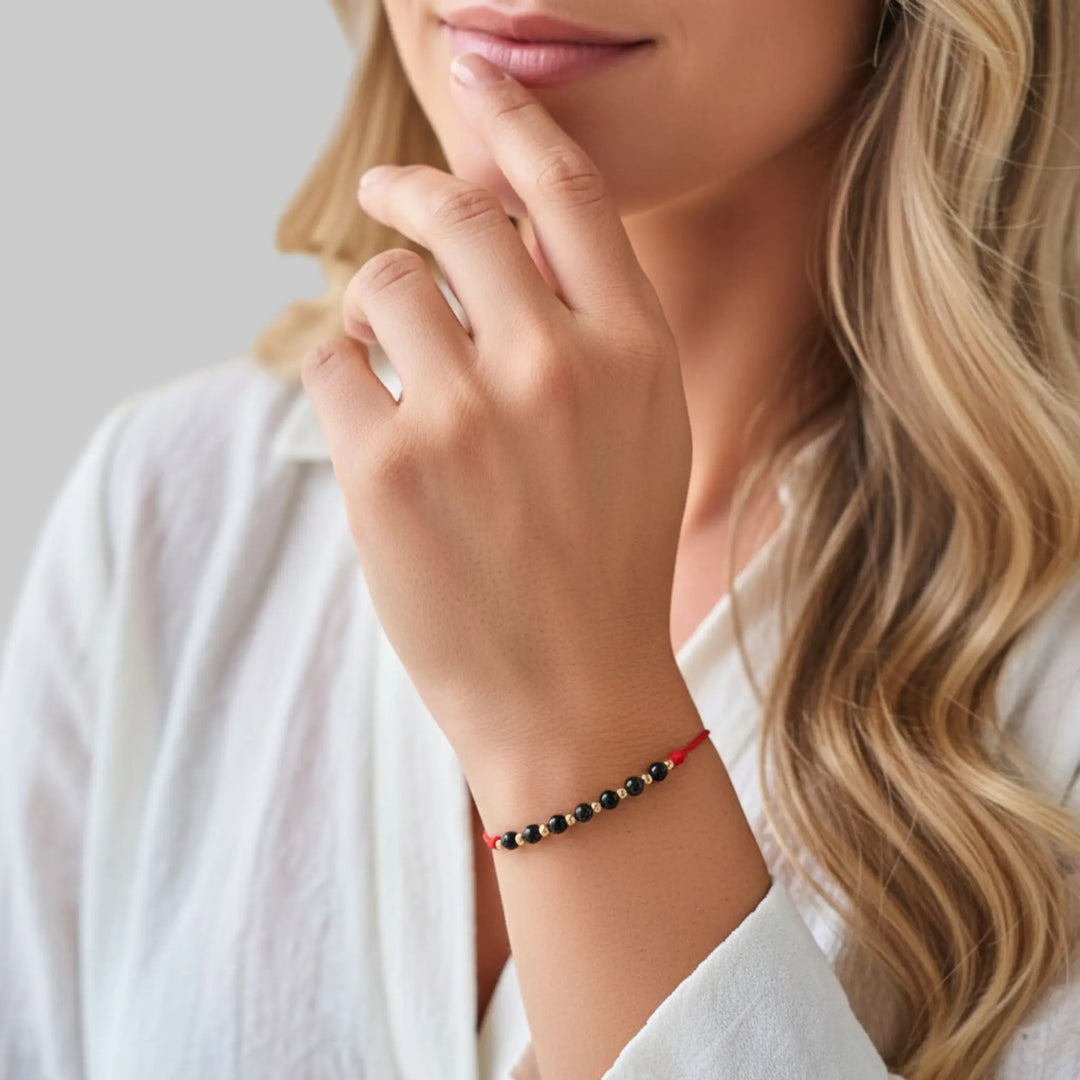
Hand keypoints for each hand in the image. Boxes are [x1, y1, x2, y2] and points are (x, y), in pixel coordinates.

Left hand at [301, 52, 692, 770]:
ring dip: (373, 306)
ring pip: (380, 283)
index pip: (567, 189)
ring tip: (391, 359)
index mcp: (635, 348)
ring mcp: (468, 413)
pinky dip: (337, 379)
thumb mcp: (641, 432)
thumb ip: (590, 328)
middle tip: (391, 198)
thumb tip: (498, 238)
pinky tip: (371, 430)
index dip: (515, 121)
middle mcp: (557, 362)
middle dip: (411, 192)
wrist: (575, 696)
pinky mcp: (386, 466)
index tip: (473, 83)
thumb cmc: (605, 565)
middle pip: (456, 214)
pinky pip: (328, 363)